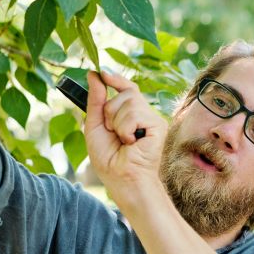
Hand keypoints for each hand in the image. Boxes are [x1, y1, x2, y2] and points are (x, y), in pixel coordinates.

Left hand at [84, 71, 167, 211]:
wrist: (122, 179)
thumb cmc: (109, 159)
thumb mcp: (95, 125)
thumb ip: (96, 100)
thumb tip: (94, 74)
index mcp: (130, 114)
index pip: (127, 88)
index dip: (116, 79)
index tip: (102, 73)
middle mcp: (144, 114)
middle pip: (126, 92)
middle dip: (110, 111)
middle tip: (113, 132)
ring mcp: (153, 119)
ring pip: (129, 102)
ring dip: (117, 122)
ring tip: (123, 141)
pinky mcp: (158, 125)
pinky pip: (135, 114)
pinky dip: (125, 129)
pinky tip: (131, 143)